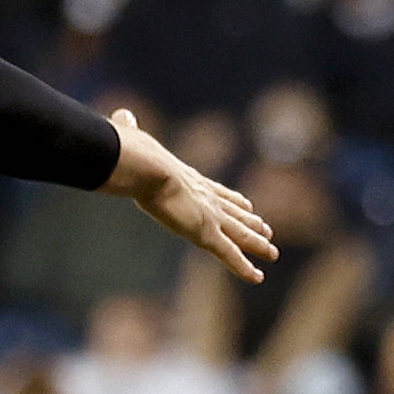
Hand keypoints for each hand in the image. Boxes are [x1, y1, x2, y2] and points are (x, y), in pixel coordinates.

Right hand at [104, 109, 275, 284]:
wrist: (145, 166)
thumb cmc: (136, 155)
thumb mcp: (133, 141)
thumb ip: (128, 129)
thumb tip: (121, 115)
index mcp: (190, 180)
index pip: (218, 192)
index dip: (233, 199)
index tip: (247, 204)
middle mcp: (205, 198)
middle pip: (234, 213)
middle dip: (251, 222)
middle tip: (267, 228)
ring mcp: (209, 217)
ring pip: (240, 235)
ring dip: (257, 244)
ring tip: (273, 252)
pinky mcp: (206, 234)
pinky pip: (230, 255)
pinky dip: (244, 268)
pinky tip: (258, 277)